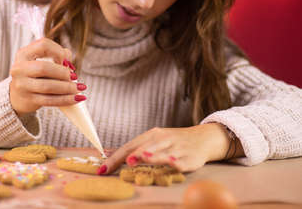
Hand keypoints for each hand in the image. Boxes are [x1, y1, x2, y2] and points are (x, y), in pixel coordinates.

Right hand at [9, 38, 85, 115]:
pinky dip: (66, 99)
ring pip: (47, 86)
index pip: (43, 45)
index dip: (58, 51)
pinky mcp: (28, 100)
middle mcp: (20, 68)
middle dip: (63, 72)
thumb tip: (69, 62)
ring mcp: (22, 85)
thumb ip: (57, 56)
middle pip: (44, 67)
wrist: (18, 95)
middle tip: (74, 76)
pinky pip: (50, 100)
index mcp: (23, 54)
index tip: (66, 61)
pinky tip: (76, 98)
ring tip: (78, 88)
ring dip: (67, 88)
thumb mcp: (40, 60)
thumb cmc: (35, 75)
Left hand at [99, 123, 233, 173]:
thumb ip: (136, 149)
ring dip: (154, 155)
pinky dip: (177, 162)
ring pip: (164, 152)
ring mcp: (177, 148)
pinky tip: (173, 163)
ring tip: (143, 158)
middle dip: (135, 154)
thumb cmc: (172, 142)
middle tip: (125, 162)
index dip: (116, 157)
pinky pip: (183, 161)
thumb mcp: (154, 141)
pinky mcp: (190, 157)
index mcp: (151, 135)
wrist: (202, 138)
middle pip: (146, 147)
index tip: (103, 169)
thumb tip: (112, 156)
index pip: (130, 146)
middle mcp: (163, 139)